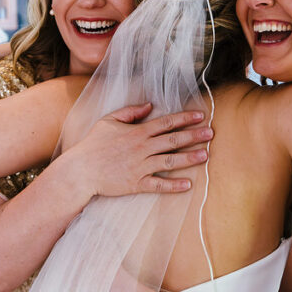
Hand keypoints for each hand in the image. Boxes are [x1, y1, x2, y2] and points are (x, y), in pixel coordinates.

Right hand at [63, 103, 213, 198]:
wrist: (80, 170)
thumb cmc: (93, 144)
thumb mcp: (108, 121)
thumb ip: (130, 112)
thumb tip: (149, 105)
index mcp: (137, 132)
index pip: (166, 123)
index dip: (185, 118)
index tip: (200, 116)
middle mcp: (142, 148)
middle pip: (173, 140)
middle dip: (194, 136)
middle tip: (211, 133)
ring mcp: (140, 167)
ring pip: (170, 162)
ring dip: (189, 158)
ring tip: (206, 155)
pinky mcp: (136, 183)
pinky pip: (158, 185)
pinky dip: (173, 186)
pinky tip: (188, 185)